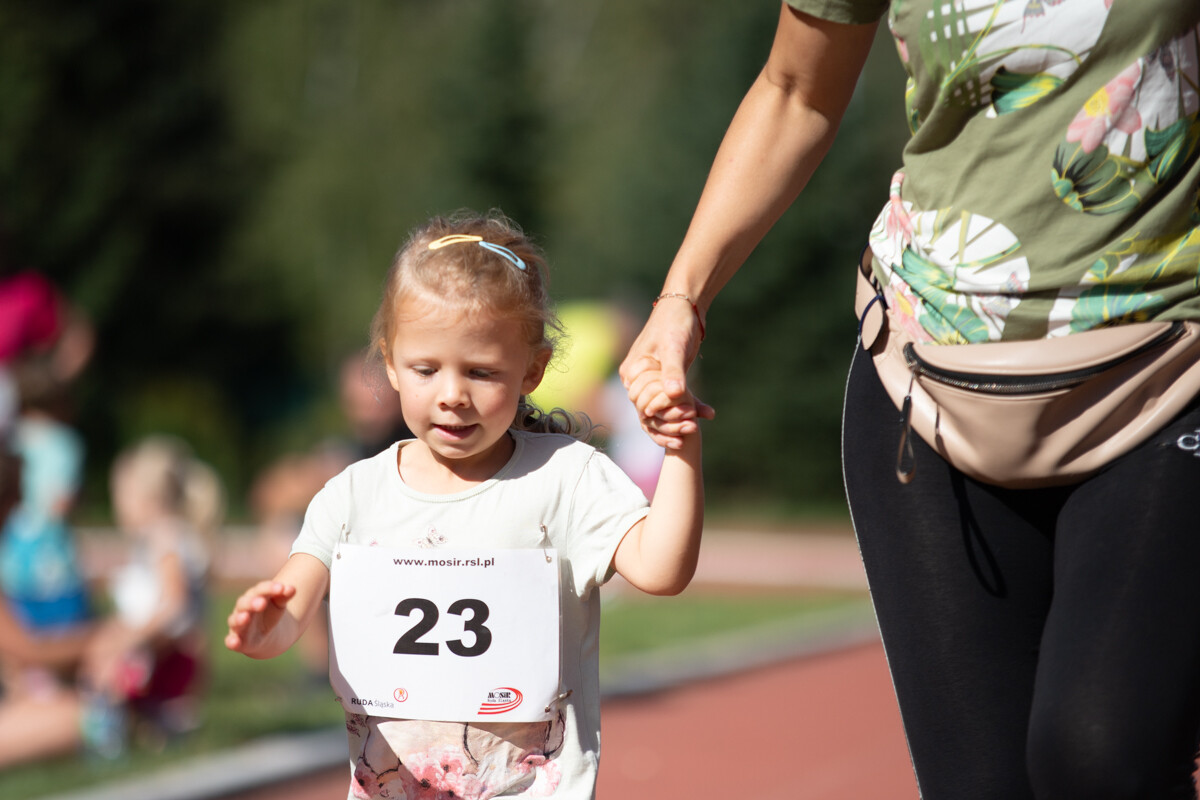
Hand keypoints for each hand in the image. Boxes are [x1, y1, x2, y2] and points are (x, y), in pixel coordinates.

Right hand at [224, 580, 296, 654]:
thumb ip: (284, 596)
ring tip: (245, 617)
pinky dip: (231, 641)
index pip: (260, 590)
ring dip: (239, 619)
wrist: (268, 635)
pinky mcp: (237, 640)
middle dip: (252, 602)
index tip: (281, 588)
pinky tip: (233, 642)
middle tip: (262, 603)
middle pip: (245, 603)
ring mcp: (238, 624)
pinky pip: (230, 641)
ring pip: (235, 620)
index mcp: (254, 596)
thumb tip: (292, 589)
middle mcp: (243, 608)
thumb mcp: (279, 604)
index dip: (270, 588)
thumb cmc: (271, 614)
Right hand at [619, 298, 713, 447]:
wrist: (685, 306)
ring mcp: (652, 379)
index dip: (661, 414)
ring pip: (663, 408)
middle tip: (693, 427)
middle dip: (671, 420)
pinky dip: (690, 406)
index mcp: (632, 372)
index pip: (641, 404)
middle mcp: (638, 378)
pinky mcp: (667, 379)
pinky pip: (675, 398)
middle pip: (651, 410)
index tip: (684, 417)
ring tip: (698, 425)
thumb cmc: (675, 322)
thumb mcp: (674, 347)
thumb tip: (674, 394)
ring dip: (680, 417)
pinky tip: (707, 413)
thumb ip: (673, 371)